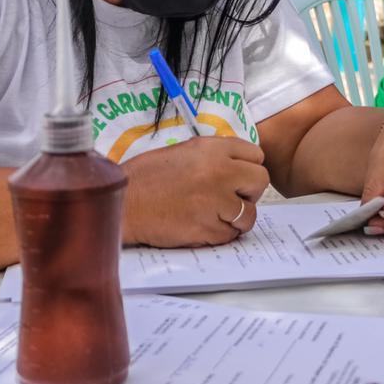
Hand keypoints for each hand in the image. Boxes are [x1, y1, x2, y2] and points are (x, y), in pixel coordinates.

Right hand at [123, 137, 268, 247]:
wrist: (123, 202)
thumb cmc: (147, 176)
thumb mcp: (184, 151)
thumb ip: (214, 155)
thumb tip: (238, 165)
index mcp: (213, 149)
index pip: (256, 155)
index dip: (247, 168)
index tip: (238, 177)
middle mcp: (220, 171)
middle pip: (260, 181)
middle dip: (248, 191)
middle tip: (230, 198)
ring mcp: (216, 201)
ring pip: (249, 213)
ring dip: (236, 217)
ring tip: (215, 215)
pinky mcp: (208, 228)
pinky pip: (231, 234)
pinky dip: (220, 234)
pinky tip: (203, 226)